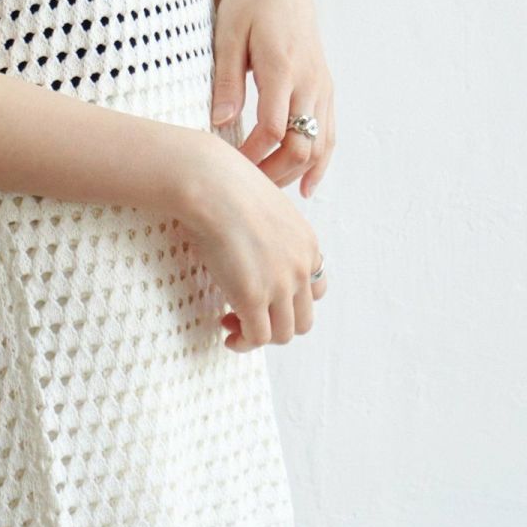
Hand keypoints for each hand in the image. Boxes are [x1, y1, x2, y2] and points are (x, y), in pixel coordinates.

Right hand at [178, 132, 328, 351]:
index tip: (265, 297)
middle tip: (246, 315)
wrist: (211, 184)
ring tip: (232, 325)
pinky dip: (243, 342)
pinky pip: (257, 337)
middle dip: (276, 323)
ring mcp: (281, 284)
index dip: (289, 300)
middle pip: (303, 319)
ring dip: (259, 336)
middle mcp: (301, 267)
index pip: (315, 289)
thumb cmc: (225, 187)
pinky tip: (227, 333)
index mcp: (307, 244)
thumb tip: (246, 244)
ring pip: (283, 334)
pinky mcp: (254, 297)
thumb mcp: (263, 208)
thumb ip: (267, 232)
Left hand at [208, 0, 335, 197]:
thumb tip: (219, 123)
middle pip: (302, 145)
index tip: (225, 169)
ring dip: (294, 174)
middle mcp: (309, 81)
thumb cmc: (246, 6)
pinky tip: (306, 188)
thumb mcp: (227, 36)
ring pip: (320, 145)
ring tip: (266, 195)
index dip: (251, 157)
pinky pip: (330, 133)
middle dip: (274, 174)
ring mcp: (322, 86)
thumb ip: (226, 81)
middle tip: (243, 191)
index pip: (272, 129)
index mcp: (282, 68)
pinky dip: (321, 163)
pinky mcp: (325, 88)